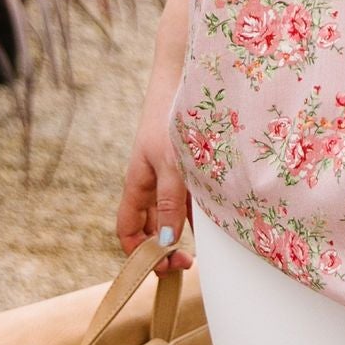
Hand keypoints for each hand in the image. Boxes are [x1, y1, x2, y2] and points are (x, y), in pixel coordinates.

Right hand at [116, 81, 191, 276]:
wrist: (186, 75)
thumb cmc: (172, 117)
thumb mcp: (171, 164)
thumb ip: (168, 202)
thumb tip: (163, 242)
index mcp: (138, 183)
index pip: (127, 229)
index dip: (137, 254)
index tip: (161, 268)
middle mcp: (151, 181)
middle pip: (149, 225)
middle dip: (162, 248)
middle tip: (187, 263)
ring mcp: (170, 172)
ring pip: (171, 211)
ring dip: (183, 230)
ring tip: (204, 247)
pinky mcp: (189, 163)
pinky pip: (191, 195)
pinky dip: (199, 209)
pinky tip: (217, 216)